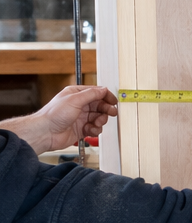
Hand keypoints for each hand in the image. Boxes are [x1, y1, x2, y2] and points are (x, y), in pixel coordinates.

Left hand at [0, 85, 117, 153]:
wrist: (46, 133)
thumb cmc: (54, 115)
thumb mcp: (75, 99)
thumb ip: (92, 94)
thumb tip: (104, 89)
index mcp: (76, 94)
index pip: (96, 93)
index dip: (106, 96)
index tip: (113, 101)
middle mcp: (79, 105)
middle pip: (100, 105)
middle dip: (106, 110)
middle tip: (111, 113)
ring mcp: (81, 117)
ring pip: (99, 117)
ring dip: (100, 121)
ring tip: (96, 123)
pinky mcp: (82, 129)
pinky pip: (95, 128)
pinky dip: (95, 130)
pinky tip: (89, 130)